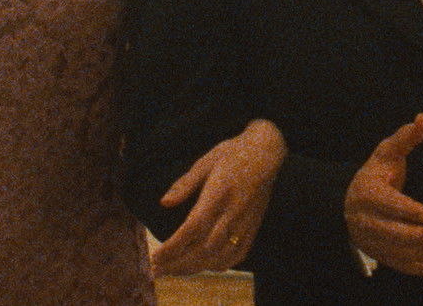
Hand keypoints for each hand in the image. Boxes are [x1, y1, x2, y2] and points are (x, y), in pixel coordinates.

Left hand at [151, 119, 285, 275]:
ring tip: (176, 271)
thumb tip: (164, 203)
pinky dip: (221, 265)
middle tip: (158, 270)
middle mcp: (232, 213)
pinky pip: (238, 254)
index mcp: (218, 195)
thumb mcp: (205, 162)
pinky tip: (206, 266)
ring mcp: (245, 222)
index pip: (193, 228)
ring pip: (220, 256)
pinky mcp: (254, 226)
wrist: (266, 152)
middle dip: (178, 263)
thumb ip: (185, 184)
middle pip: (204, 249)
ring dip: (196, 268)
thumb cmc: (233, 154)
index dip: (173, 247)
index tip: (156, 257)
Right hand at [345, 114, 422, 276]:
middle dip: (412, 236)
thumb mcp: (387, 153)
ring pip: (394, 250)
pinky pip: (397, 264)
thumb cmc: (376, 174)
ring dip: (419, 255)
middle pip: (388, 231)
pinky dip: (418, 268)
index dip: (408, 210)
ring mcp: (369, 239)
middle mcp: (363, 218)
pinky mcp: (377, 253)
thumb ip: (406, 138)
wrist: (348, 201)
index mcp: (366, 192)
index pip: (387, 203)